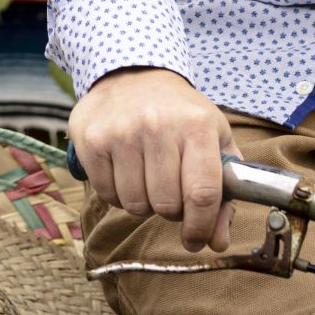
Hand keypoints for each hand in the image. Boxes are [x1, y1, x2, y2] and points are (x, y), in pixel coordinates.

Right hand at [68, 66, 241, 251]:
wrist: (133, 73)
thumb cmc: (180, 114)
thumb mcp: (214, 141)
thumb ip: (223, 194)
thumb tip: (217, 241)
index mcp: (196, 125)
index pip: (202, 194)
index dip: (200, 227)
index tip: (195, 239)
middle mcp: (157, 125)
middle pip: (166, 204)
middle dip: (170, 211)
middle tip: (170, 193)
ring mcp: (121, 131)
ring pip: (134, 204)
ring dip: (143, 203)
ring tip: (147, 178)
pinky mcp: (91, 139)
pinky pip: (106, 194)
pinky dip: (117, 194)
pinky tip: (124, 172)